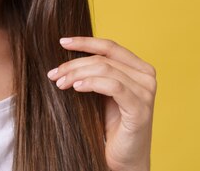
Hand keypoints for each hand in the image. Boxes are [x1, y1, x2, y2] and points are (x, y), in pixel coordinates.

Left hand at [47, 36, 156, 170]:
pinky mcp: (140, 109)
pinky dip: (91, 83)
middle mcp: (146, 76)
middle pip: (103, 59)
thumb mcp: (102, 92)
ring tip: (60, 83)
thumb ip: (95, 72)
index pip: (109, 46)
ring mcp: (146, 92)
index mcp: (139, 68)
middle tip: (54, 74)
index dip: (85, 42)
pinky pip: (113, 86)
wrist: (124, 158)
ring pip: (105, 69)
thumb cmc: (111, 125)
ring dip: (77, 74)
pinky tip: (76, 88)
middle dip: (73, 64)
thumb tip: (66, 54)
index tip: (62, 42)